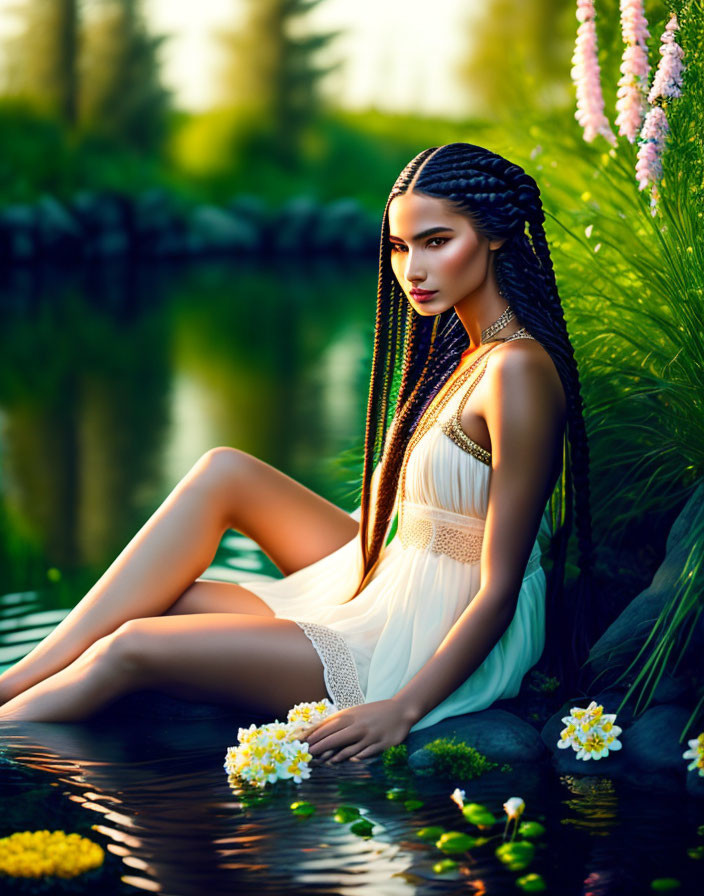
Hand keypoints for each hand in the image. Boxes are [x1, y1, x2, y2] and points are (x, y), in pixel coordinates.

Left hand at [289, 699, 413, 764]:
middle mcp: (358, 725)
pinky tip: (346, 761)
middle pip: (334, 738)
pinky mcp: (380, 744)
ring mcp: (369, 736)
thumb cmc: (373, 713)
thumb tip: (320, 732)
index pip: (328, 726)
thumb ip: (340, 721)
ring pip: (347, 749)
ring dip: (334, 756)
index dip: (314, 736)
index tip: (301, 743)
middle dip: (319, 748)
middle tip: (307, 755)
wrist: (400, 711)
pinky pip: (364, 754)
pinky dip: (354, 758)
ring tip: (324, 761)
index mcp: (350, 715)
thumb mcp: (355, 712)